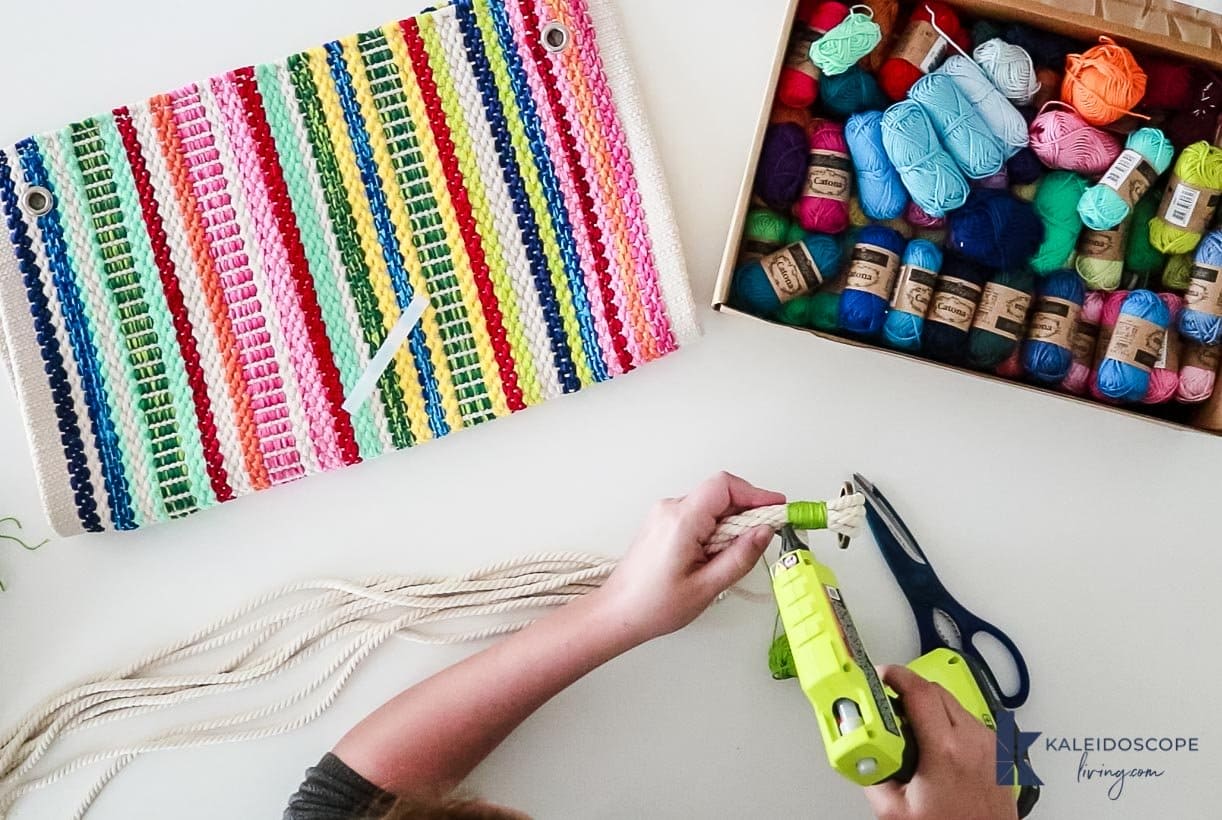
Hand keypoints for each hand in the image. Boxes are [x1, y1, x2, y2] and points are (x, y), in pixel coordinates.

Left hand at [594, 472, 784, 645]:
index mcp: (680, 520)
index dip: (756, 493)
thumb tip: (765, 531)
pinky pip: (698, 513)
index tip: (777, 508)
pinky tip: (714, 554)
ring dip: (730, 522)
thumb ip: (740, 556)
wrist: (618, 613)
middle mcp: (670, 509)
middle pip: (720, 493)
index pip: (724, 485)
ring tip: (729, 557)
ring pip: (710, 504)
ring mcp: (664, 513)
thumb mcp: (707, 587)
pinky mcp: (663, 522)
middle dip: (746, 512)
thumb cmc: (654, 605)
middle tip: (762, 537)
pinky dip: (715, 527)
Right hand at [865, 666, 1018, 819]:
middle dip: (907, 690)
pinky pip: (968, 720)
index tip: (880, 676)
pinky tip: (934, 742)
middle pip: (935, 690)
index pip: (918, 691)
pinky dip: (947, 722)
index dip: (895, 675)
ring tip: (910, 729)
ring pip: (953, 702)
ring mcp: (989, 744)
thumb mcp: (894, 811)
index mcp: (945, 750)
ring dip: (928, 706)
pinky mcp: (997, 751)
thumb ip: (872, 776)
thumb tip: (861, 753)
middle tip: (887, 703)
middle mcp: (972, 741)